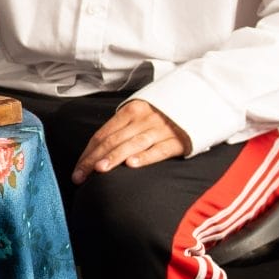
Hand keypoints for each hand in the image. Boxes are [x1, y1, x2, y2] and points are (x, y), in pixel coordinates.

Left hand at [71, 100, 192, 183]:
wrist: (201, 102)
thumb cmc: (164, 113)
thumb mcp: (141, 114)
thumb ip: (122, 129)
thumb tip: (98, 151)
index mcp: (130, 111)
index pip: (103, 134)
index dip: (88, 152)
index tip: (77, 170)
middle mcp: (143, 119)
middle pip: (113, 140)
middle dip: (94, 159)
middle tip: (81, 176)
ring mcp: (160, 129)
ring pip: (133, 143)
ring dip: (114, 157)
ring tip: (100, 170)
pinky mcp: (178, 139)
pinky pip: (159, 149)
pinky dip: (145, 156)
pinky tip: (132, 164)